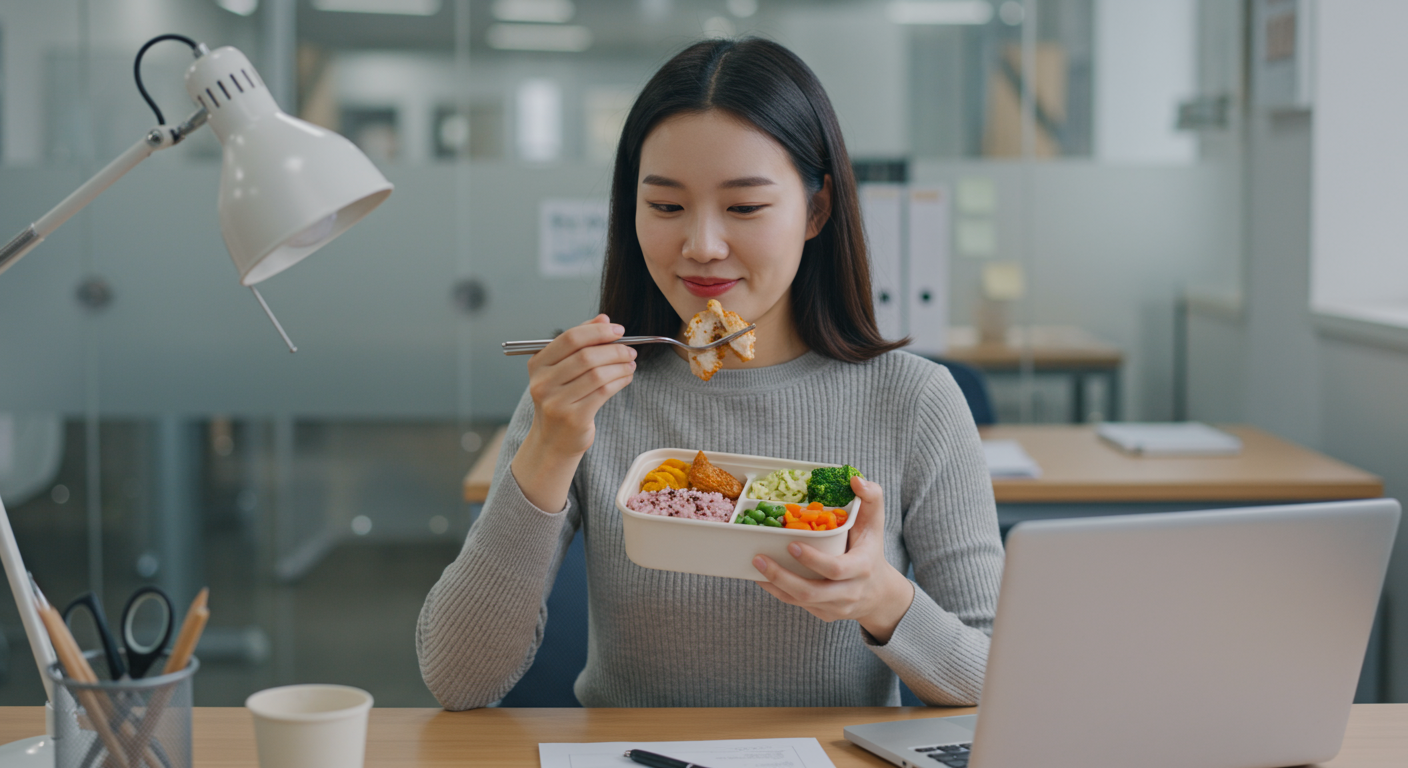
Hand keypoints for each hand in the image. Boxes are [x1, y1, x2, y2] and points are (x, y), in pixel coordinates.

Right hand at [511, 315, 635, 511]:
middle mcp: (543, 382)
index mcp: (538, 364)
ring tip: (630, 362)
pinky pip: (604, 392)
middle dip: (614, 349)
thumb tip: (603, 318)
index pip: (570, 338)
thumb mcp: (562, 369)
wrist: (552, 441)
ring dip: (620, 365)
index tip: (618, 330)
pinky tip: (627, 376)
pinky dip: (620, 380)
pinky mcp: (574, 418)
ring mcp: (556, 402)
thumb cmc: (560, 400)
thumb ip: (580, 342)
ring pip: (598, 374)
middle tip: (630, 349)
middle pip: (586, 356)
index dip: (597, 331)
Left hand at [752, 476, 913, 642]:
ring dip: (774, 584)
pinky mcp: (824, 615)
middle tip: (758, 558)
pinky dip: (777, 591)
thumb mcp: (875, 524)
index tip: (791, 545)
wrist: (879, 593)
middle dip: (782, 577)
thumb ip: (871, 498)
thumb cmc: (872, 551)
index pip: (836, 569)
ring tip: (755, 564)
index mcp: (861, 568)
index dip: (813, 560)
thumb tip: (855, 480)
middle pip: (812, 593)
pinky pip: (797, 605)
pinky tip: (762, 576)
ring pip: (800, 601)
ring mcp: (835, 608)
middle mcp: (849, 593)